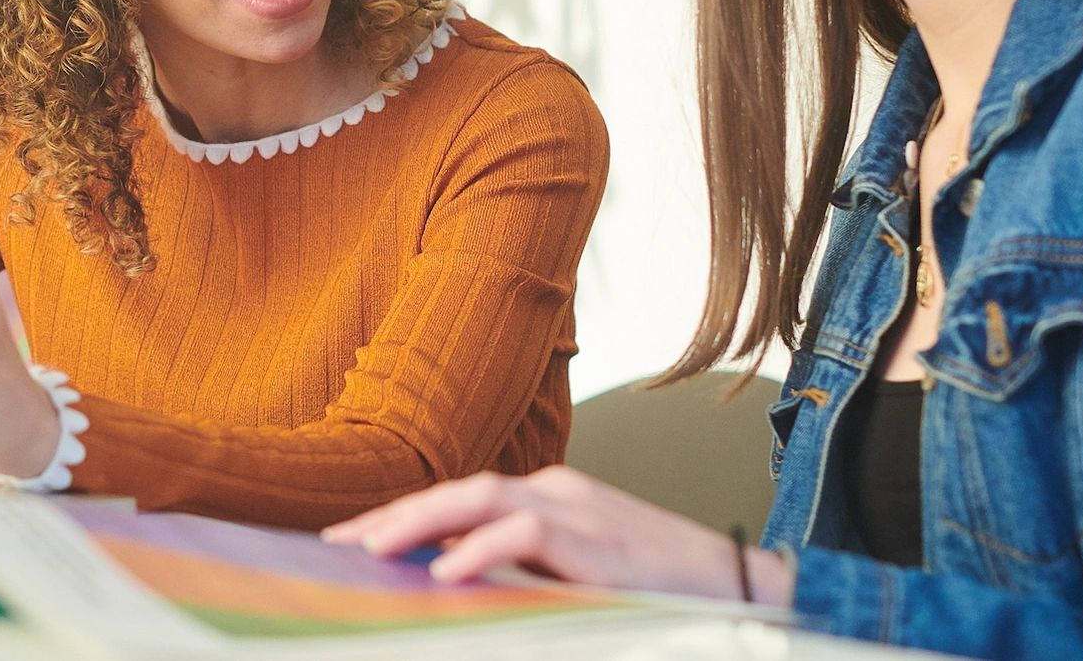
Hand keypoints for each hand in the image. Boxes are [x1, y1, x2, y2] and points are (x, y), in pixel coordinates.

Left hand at [320, 467, 792, 605]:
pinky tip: (444, 571)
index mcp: (551, 497)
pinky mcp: (598, 539)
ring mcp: (580, 509)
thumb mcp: (579, 576)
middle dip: (395, 515)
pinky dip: (480, 548)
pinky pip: (526, 532)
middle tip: (340, 543)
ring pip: (482, 497)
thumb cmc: (659, 591)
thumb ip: (523, 572)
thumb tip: (451, 587)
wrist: (741, 588)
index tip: (353, 540)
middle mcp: (558, 491)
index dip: (406, 518)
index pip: (463, 499)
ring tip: (373, 550)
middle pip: (460, 490)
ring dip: (421, 521)